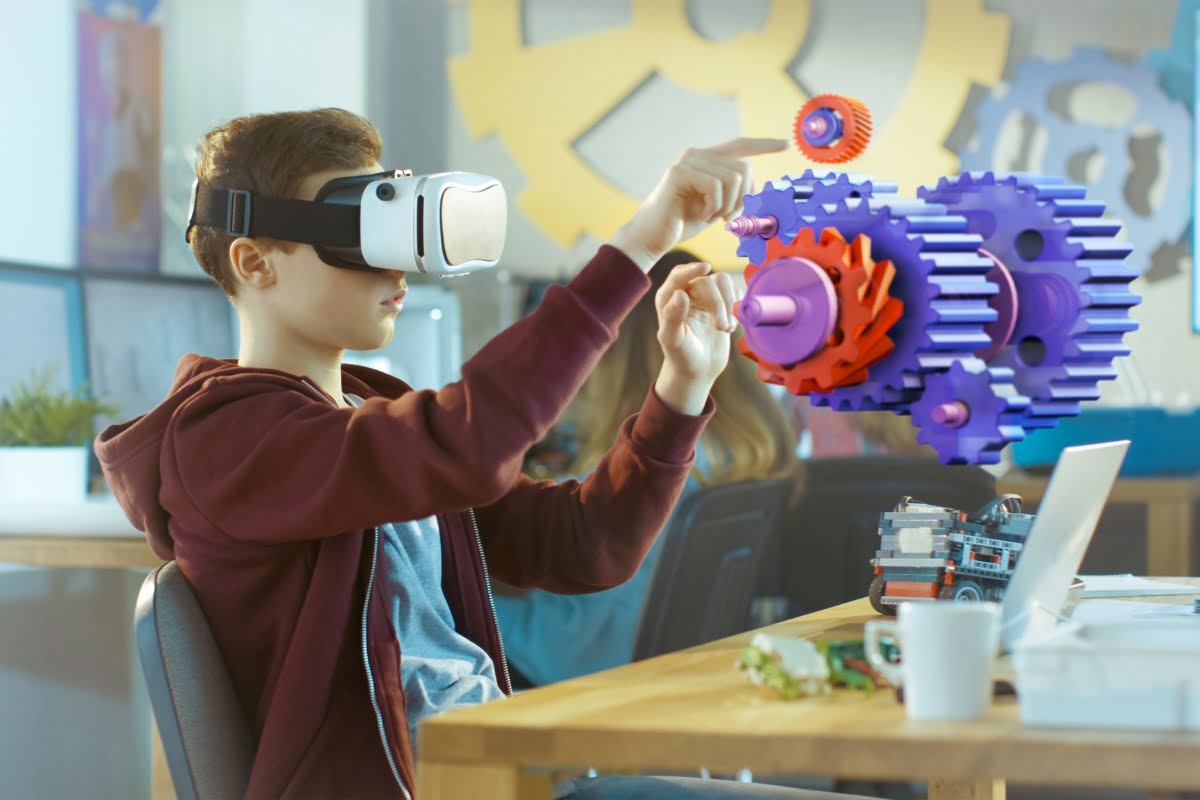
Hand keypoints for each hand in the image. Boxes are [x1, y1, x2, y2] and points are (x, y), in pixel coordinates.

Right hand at [610, 137, 788, 270]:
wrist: (652, 236)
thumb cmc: (683, 223)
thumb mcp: (717, 207)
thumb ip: (734, 193)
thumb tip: (757, 188)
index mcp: (707, 160)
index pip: (740, 146)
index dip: (764, 145)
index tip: (786, 145)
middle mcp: (697, 154)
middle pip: (743, 165)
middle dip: (744, 196)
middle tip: (729, 218)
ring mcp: (688, 161)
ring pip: (732, 177)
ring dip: (730, 204)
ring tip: (715, 218)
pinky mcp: (679, 173)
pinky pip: (715, 186)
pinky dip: (715, 206)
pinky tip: (704, 216)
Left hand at [654, 262, 741, 414]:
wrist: (698, 370)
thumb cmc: (681, 356)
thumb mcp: (673, 340)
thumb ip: (673, 317)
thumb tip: (680, 294)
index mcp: (669, 298)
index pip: (679, 275)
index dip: (692, 269)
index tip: (706, 268)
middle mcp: (687, 292)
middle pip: (707, 281)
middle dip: (718, 303)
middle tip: (721, 328)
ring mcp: (705, 297)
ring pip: (723, 282)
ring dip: (728, 304)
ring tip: (726, 329)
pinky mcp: (721, 303)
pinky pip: (734, 292)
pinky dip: (736, 308)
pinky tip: (730, 328)